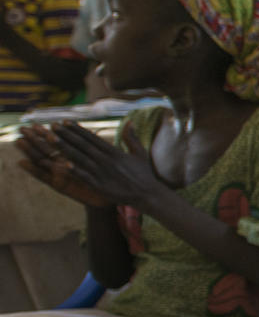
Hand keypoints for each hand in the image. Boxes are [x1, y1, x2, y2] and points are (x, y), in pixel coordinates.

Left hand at [29, 122, 165, 208]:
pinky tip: (63, 163)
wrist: (148, 195)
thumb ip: (131, 137)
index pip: (92, 138)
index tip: (65, 122)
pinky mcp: (100, 186)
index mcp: (114, 152)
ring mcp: (102, 173)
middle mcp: (106, 160)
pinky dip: (74, 170)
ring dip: (65, 148)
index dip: (77, 129)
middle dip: (66, 135)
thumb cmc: (144, 174)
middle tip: (52, 126)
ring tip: (51, 139)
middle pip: (82, 145)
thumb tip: (129, 121)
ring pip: (80, 158)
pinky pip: (84, 176)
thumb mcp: (140, 153)